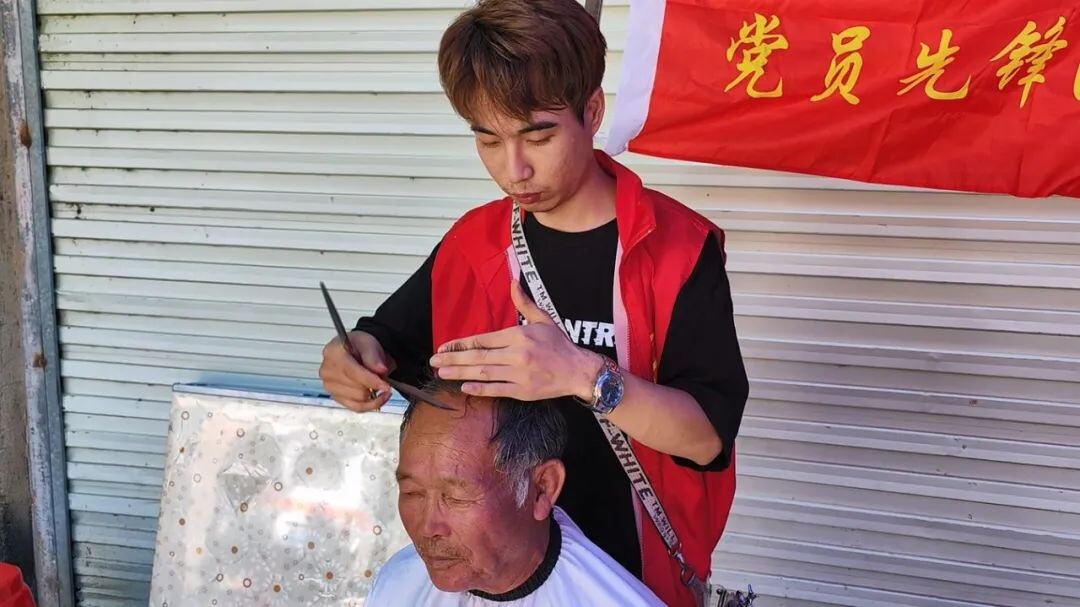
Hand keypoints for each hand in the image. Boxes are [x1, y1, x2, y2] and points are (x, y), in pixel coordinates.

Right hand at [319, 331, 395, 411]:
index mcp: (333, 353)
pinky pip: (356, 407)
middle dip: (374, 385)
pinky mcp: (335, 397)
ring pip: (359, 399)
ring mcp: (329, 386)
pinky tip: (378, 398)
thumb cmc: (359, 345)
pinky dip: (370, 405)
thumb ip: (373, 356)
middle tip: (383, 377)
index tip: (386, 386)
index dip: (372, 381)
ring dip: (373, 394)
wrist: (355, 351)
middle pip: (358, 389)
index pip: (353, 373)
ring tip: (377, 381)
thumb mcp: (368, 343)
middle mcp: (327, 371)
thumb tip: (380, 370)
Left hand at [429, 280, 602, 400]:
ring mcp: (519, 374)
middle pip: (479, 356)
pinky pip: (497, 390)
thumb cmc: (560, 345)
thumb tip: (513, 281)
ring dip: (460, 373)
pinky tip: (465, 388)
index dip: (461, 343)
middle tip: (434, 360)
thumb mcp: (544, 319)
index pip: (483, 339)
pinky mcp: (523, 391)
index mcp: (519, 335)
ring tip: (442, 372)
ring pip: (484, 373)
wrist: (579, 371)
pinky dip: (480, 389)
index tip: (445, 346)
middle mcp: (517, 354)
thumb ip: (524, 303)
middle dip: (453, 358)